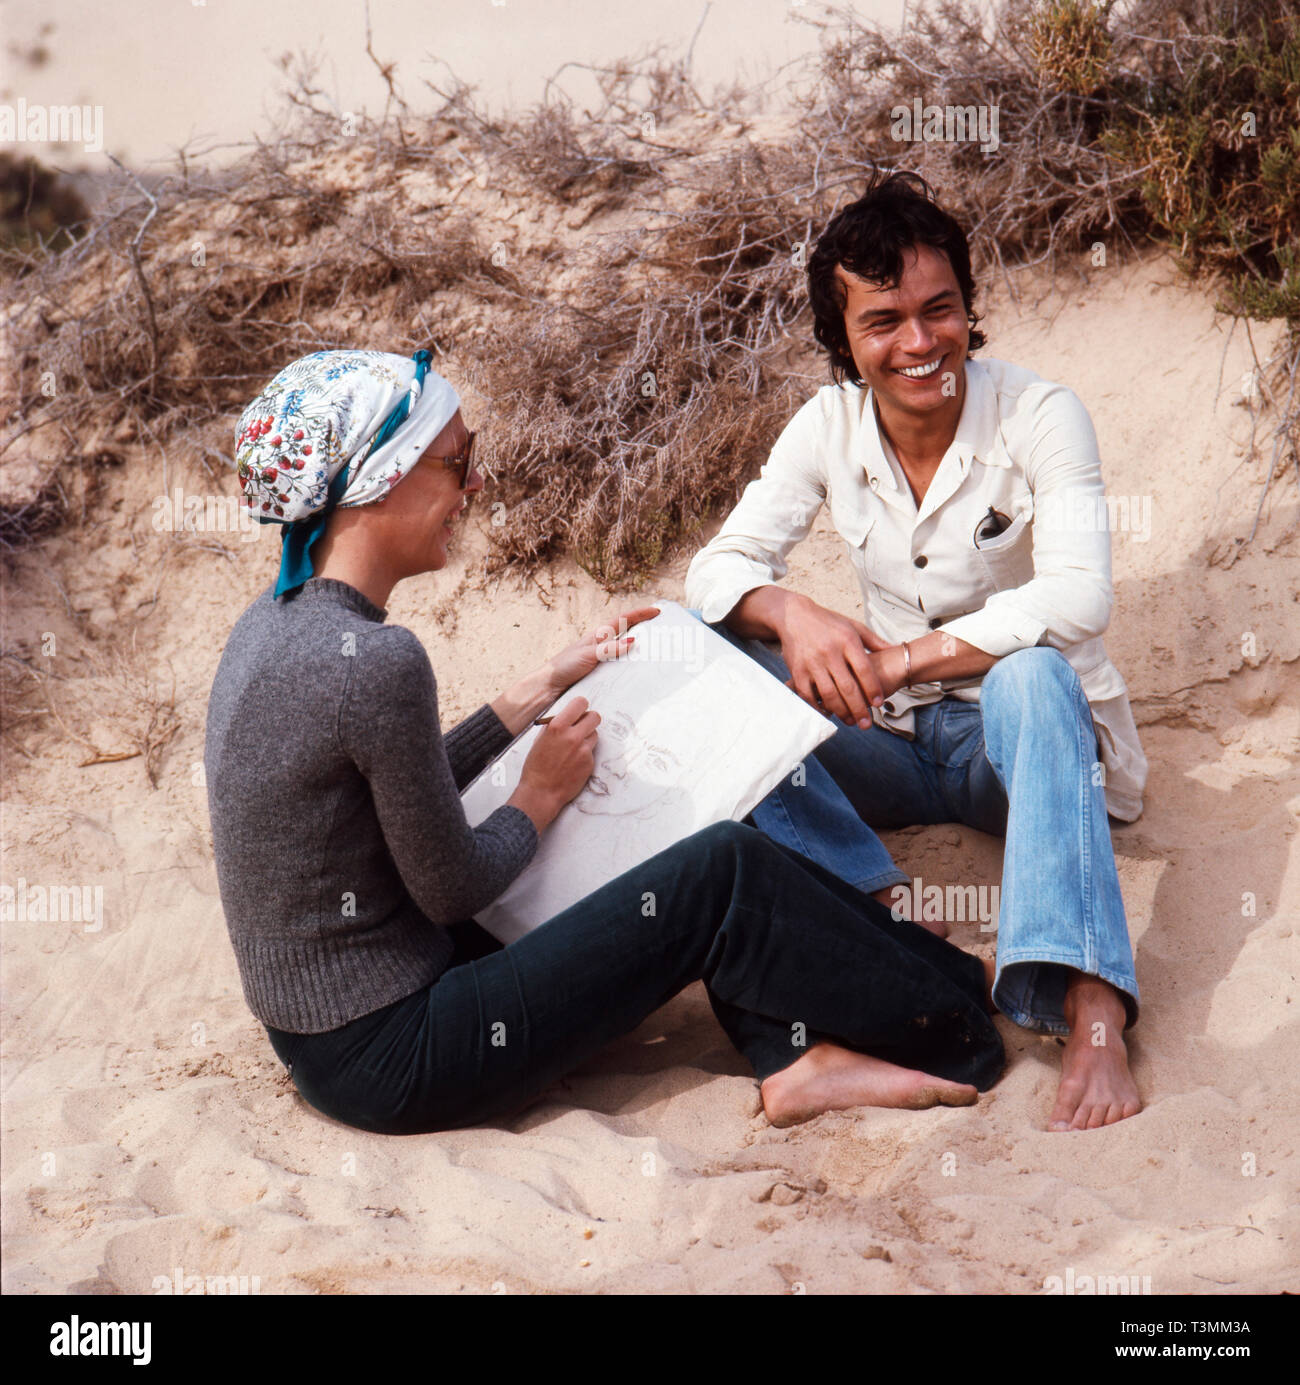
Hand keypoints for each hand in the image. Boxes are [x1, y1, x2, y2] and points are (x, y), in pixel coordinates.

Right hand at [508, 696, 600, 829]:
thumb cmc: (536, 766)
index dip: (581, 706)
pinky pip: (592, 750)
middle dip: (589, 719)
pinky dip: (585, 753)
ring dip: (588, 737)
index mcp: (557, 726)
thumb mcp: (540, 739)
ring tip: (574, 747)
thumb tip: (569, 715)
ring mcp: (583, 750)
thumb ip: (555, 725)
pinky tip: (573, 762)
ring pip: (595, 734)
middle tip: (582, 726)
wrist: (541, 792)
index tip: (579, 711)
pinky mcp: (590, 762)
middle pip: (595, 716)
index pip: (580, 703)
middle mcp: (573, 736)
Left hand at [541, 605, 659, 694]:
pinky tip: (639, 675)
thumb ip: (609, 649)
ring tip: (657, 653)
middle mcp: (602, 646)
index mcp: (599, 636)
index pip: (623, 620)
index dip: (640, 614)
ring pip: (626, 652)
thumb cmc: (563, 667)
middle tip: (662, 631)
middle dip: (644, 630)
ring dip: (640, 651)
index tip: (656, 611)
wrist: (548, 686)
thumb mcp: (588, 655)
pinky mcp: (600, 674)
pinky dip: (631, 668)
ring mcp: (602, 660)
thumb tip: (633, 641)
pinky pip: (620, 668)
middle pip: (627, 634)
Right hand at [774, 593, 891, 727]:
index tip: (878, 703)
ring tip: (851, 721)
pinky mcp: (797, 671)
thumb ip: (874, 641)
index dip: (872, 688)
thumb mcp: (853, 626)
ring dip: (841, 712)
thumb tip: (897, 649)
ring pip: (829, 694)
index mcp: (846, 641)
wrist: (794, 616)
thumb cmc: (828, 622)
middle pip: (848, 687)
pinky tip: (828, 714)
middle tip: (866, 724)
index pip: (864, 669)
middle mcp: (829, 653)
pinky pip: (808, 695)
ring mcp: (812, 663)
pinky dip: (818, 708)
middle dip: (859, 708)